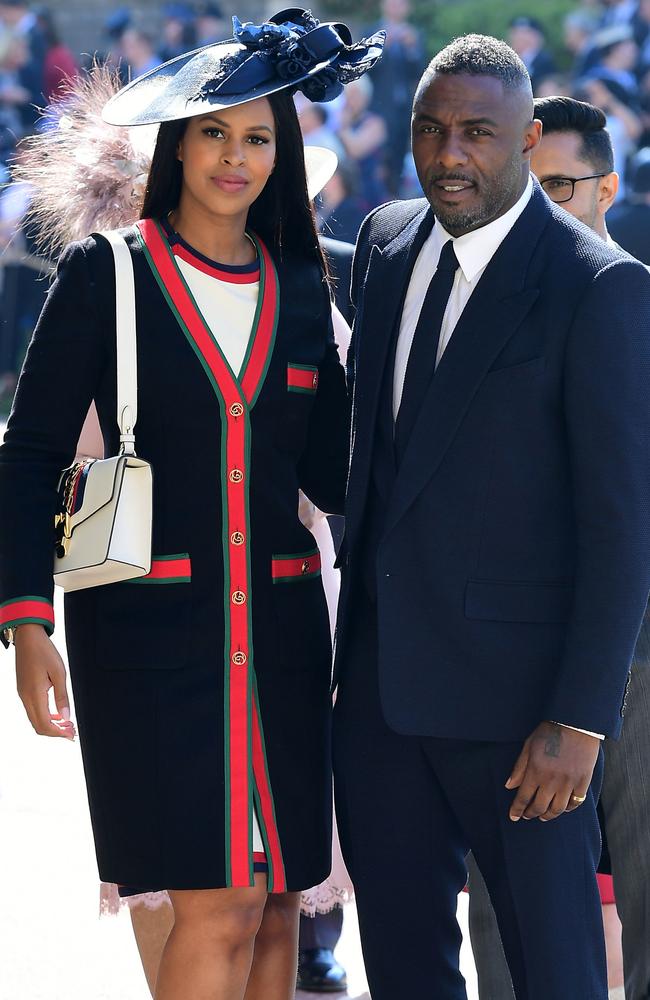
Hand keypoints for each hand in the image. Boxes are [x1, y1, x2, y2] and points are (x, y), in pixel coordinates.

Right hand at [15, 625, 75, 739]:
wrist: (28, 638)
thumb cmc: (44, 652)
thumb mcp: (59, 673)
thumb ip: (62, 696)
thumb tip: (66, 717)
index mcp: (34, 694)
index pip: (44, 724)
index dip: (58, 733)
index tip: (71, 735)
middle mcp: (26, 697)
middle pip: (38, 726)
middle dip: (55, 732)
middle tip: (72, 731)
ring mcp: (23, 694)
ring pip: (35, 719)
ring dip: (50, 724)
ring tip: (67, 723)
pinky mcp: (23, 690)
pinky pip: (33, 710)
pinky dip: (45, 716)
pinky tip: (57, 713)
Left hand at [506, 721, 598, 821]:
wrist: (576, 724)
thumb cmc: (549, 732)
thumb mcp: (528, 746)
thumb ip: (519, 768)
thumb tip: (509, 786)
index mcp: (536, 772)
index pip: (523, 797)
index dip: (517, 809)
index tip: (513, 816)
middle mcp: (552, 781)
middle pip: (539, 807)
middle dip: (531, 814)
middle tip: (527, 815)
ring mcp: (569, 783)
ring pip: (558, 809)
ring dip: (548, 815)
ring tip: (543, 816)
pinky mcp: (583, 782)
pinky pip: (576, 802)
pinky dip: (568, 808)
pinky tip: (562, 808)